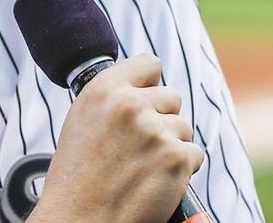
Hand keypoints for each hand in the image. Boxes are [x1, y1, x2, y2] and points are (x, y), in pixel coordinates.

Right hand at [28, 54, 203, 222]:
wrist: (79, 217)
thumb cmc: (78, 174)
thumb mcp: (83, 119)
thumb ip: (112, 98)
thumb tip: (144, 86)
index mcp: (103, 89)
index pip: (148, 64)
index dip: (149, 83)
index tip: (145, 97)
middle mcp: (129, 104)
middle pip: (172, 97)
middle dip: (162, 119)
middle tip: (140, 145)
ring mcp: (154, 131)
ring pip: (184, 127)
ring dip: (172, 146)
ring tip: (143, 166)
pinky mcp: (175, 158)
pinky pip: (195, 154)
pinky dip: (182, 169)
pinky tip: (155, 180)